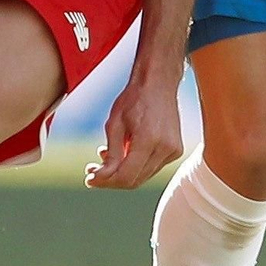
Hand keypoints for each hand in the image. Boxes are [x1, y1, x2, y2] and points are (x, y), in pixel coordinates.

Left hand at [86, 75, 184, 189]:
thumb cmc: (134, 99)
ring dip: (123, 173)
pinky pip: (151, 168)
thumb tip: (100, 178)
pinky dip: (136, 166)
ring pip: (143, 176)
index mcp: (149, 140)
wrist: (158, 83)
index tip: (89, 179)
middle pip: (134, 180)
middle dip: (111, 179)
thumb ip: (111, 154)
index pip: (126, 176)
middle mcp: (165, 149)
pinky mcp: (176, 151)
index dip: (105, 182)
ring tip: (105, 158)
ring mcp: (173, 151)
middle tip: (93, 171)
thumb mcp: (114, 124)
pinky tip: (124, 152)